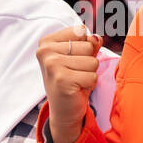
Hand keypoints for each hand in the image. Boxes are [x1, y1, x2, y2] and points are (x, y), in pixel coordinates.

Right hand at [35, 24, 101, 142]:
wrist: (63, 110)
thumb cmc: (72, 80)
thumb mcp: (80, 58)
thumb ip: (89, 44)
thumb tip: (97, 38)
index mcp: (47, 42)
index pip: (81, 31)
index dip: (84, 46)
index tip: (73, 60)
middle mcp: (46, 51)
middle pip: (88, 45)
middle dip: (88, 61)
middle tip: (75, 74)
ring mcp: (52, 65)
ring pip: (92, 61)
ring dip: (89, 73)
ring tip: (76, 81)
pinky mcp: (62, 80)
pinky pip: (93, 76)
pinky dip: (90, 84)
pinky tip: (77, 89)